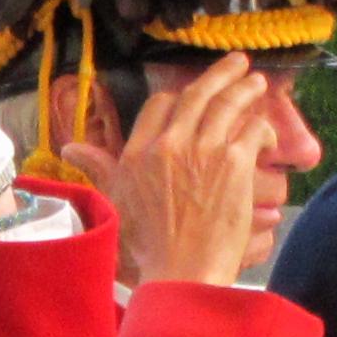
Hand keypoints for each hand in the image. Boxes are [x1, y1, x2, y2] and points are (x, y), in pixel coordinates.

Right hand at [110, 56, 271, 285]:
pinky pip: (252, 130)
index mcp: (138, 152)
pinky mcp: (234, 164)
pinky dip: (261, 128)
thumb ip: (98, 168)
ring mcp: (203, 151)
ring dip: (246, 89)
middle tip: (238, 63)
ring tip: (258, 82)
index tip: (193, 96)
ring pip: (228, 104)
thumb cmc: (147, 247)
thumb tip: (70, 149)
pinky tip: (267, 134)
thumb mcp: (115, 201)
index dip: (178, 98)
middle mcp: (169, 144)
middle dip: (220, 74)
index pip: (159, 107)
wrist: (182, 272)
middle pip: (196, 95)